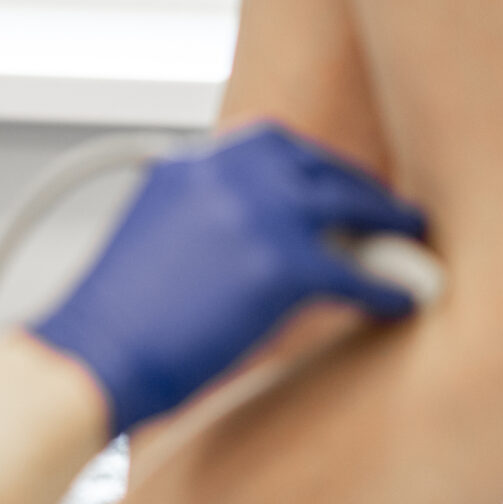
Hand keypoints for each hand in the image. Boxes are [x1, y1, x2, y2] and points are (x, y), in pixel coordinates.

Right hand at [30, 122, 429, 434]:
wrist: (90, 360)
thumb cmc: (113, 325)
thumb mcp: (154, 244)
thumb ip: (208, 226)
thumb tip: (264, 247)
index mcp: (187, 166)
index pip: (269, 143)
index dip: (311, 166)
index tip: (334, 182)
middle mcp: (225, 173)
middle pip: (317, 164)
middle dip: (357, 187)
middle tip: (388, 208)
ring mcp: (258, 213)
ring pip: (350, 204)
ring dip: (388, 221)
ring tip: (412, 238)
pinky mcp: (284, 265)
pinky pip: (356, 271)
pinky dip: (385, 288)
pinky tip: (400, 301)